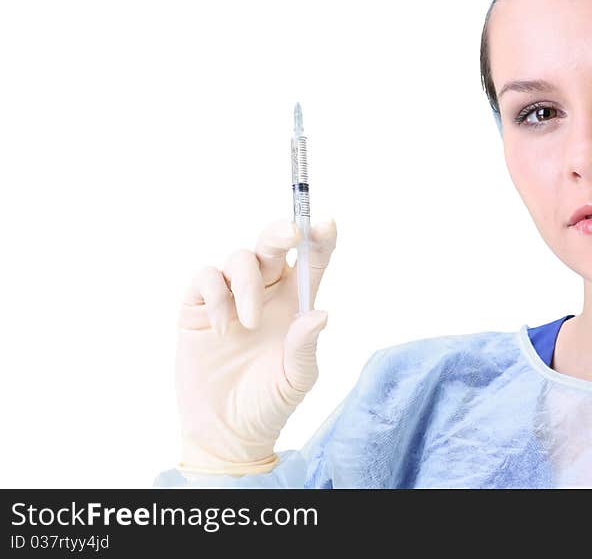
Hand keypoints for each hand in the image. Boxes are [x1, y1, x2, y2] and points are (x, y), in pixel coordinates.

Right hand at [174, 218, 336, 474]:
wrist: (225, 432)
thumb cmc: (268, 403)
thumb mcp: (295, 380)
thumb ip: (305, 347)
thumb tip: (320, 314)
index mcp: (295, 303)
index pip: (311, 261)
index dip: (320, 238)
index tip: (326, 224)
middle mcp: (266, 292)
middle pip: (272, 245)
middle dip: (282, 232)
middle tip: (291, 234)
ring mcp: (230, 297)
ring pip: (239, 258)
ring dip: (247, 283)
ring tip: (248, 324)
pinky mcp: (198, 308)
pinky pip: (205, 278)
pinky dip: (215, 295)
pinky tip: (221, 328)